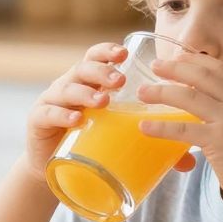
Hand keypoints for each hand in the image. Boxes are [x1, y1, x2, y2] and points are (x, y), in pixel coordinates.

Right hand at [22, 42, 126, 182]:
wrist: (54, 169)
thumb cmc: (89, 144)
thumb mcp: (111, 128)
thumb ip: (139, 130)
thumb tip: (185, 154)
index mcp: (86, 82)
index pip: (93, 57)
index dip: (106, 52)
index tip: (124, 54)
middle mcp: (67, 86)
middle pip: (82, 70)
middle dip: (101, 72)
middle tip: (120, 81)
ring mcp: (50, 102)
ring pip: (67, 90)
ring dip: (86, 93)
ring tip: (103, 101)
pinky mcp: (37, 122)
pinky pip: (49, 114)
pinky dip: (62, 115)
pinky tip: (77, 120)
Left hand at [135, 53, 222, 207]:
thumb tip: (204, 120)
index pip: (220, 69)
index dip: (196, 60)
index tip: (178, 56)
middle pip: (201, 76)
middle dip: (175, 68)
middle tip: (155, 66)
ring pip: (188, 97)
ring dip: (161, 92)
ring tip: (143, 93)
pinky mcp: (218, 141)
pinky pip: (182, 129)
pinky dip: (160, 126)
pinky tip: (145, 127)